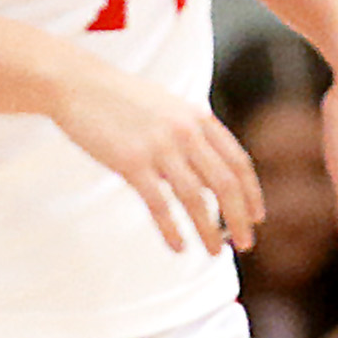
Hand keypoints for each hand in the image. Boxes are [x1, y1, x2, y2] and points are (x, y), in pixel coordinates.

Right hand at [50, 61, 261, 258]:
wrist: (80, 84)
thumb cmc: (125, 99)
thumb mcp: (170, 109)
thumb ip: (194, 139)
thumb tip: (211, 182)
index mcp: (199, 118)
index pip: (238, 163)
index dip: (251, 194)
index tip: (257, 218)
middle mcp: (186, 132)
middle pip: (225, 184)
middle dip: (239, 218)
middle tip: (246, 245)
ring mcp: (160, 147)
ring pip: (196, 199)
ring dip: (209, 230)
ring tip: (214, 252)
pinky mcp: (132, 163)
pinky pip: (159, 204)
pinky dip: (172, 230)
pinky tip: (179, 247)